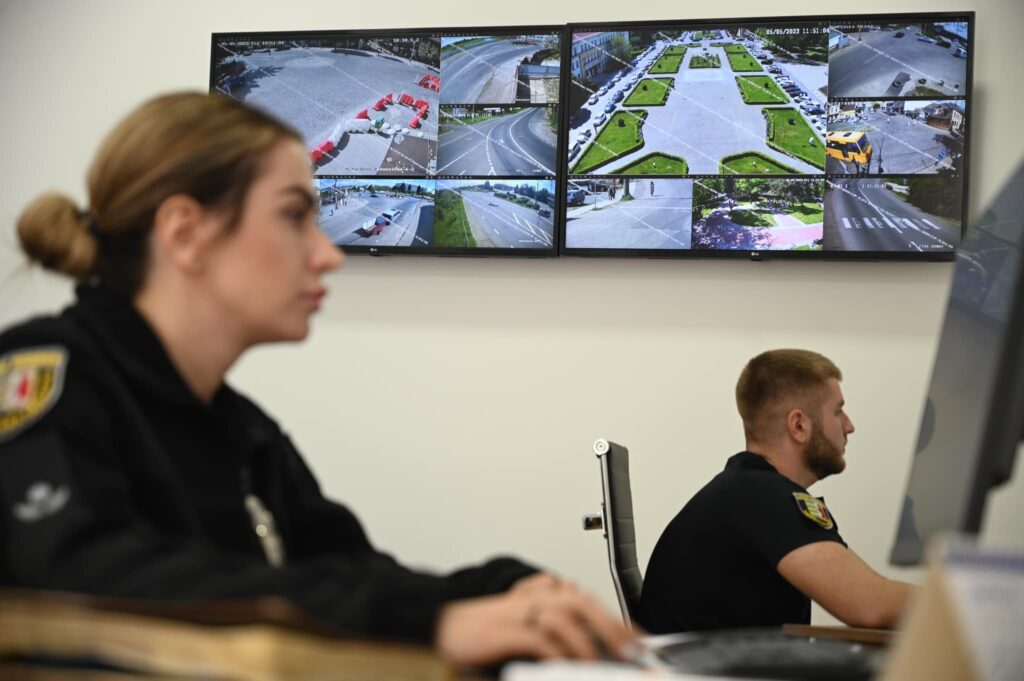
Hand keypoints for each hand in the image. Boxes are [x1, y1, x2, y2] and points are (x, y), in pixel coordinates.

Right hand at [434, 574, 637, 667]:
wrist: (435, 628)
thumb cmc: (479, 633)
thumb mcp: (519, 626)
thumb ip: (548, 628)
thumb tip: (583, 645)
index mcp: (537, 594)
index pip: (585, 598)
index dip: (615, 618)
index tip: (638, 639)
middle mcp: (530, 597)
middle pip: (581, 602)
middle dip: (612, 626)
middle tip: (635, 651)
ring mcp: (515, 610)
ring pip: (565, 615)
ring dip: (590, 640)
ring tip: (608, 661)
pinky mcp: (501, 629)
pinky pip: (537, 636)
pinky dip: (557, 651)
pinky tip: (569, 665)